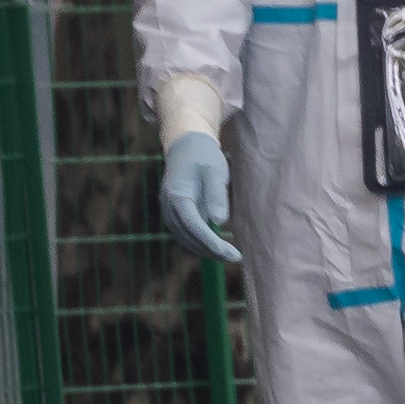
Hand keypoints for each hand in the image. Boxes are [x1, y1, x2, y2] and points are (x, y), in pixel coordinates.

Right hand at [160, 131, 240, 264]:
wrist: (187, 145)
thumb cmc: (204, 157)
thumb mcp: (215, 171)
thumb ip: (216, 195)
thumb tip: (219, 222)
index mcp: (176, 195)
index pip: (193, 225)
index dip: (210, 241)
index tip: (228, 252)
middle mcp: (168, 208)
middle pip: (188, 237)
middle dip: (211, 251)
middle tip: (236, 258)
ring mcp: (169, 213)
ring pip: (186, 240)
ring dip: (206, 250)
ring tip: (230, 256)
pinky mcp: (176, 215)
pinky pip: (187, 235)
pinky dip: (201, 243)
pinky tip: (219, 247)